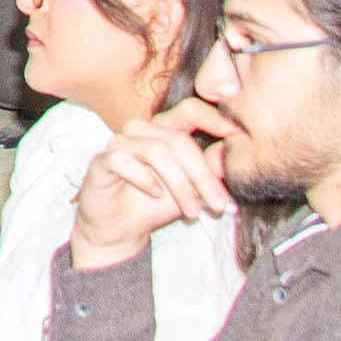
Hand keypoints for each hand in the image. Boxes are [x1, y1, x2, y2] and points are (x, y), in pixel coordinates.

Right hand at [70, 97, 237, 268]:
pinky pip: (125, 161)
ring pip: (157, 151)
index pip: (190, 110)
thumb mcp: (192, 190)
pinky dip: (145, 179)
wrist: (121, 230)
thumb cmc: (156, 204)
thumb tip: (231, 157)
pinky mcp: (102, 160)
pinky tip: (156, 195)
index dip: (214, 118)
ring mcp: (120, 142)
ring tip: (192, 211)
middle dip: (202, 175)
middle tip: (218, 204)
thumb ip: (209, 171)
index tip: (238, 135)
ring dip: (180, 185)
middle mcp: (142, 130)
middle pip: (178, 140)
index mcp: (165, 130)